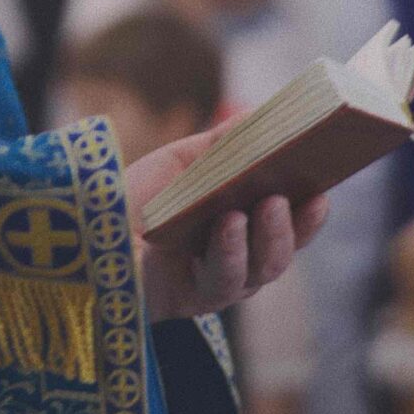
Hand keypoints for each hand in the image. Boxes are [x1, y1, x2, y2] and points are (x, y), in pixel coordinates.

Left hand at [123, 127, 328, 320]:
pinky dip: (230, 250)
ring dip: (269, 237)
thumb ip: (223, 144)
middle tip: (296, 194)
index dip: (310, 213)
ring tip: (267, 205)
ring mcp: (218, 284)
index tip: (324, 189)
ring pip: (261, 270)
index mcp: (244, 231)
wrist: (89, 230)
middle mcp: (239, 262)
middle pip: (281, 252)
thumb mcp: (183, 162)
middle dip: (293, 225)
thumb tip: (263, 115)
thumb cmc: (139, 196)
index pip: (290, 227)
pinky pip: (222, 280)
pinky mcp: (192, 298)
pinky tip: (230, 224)